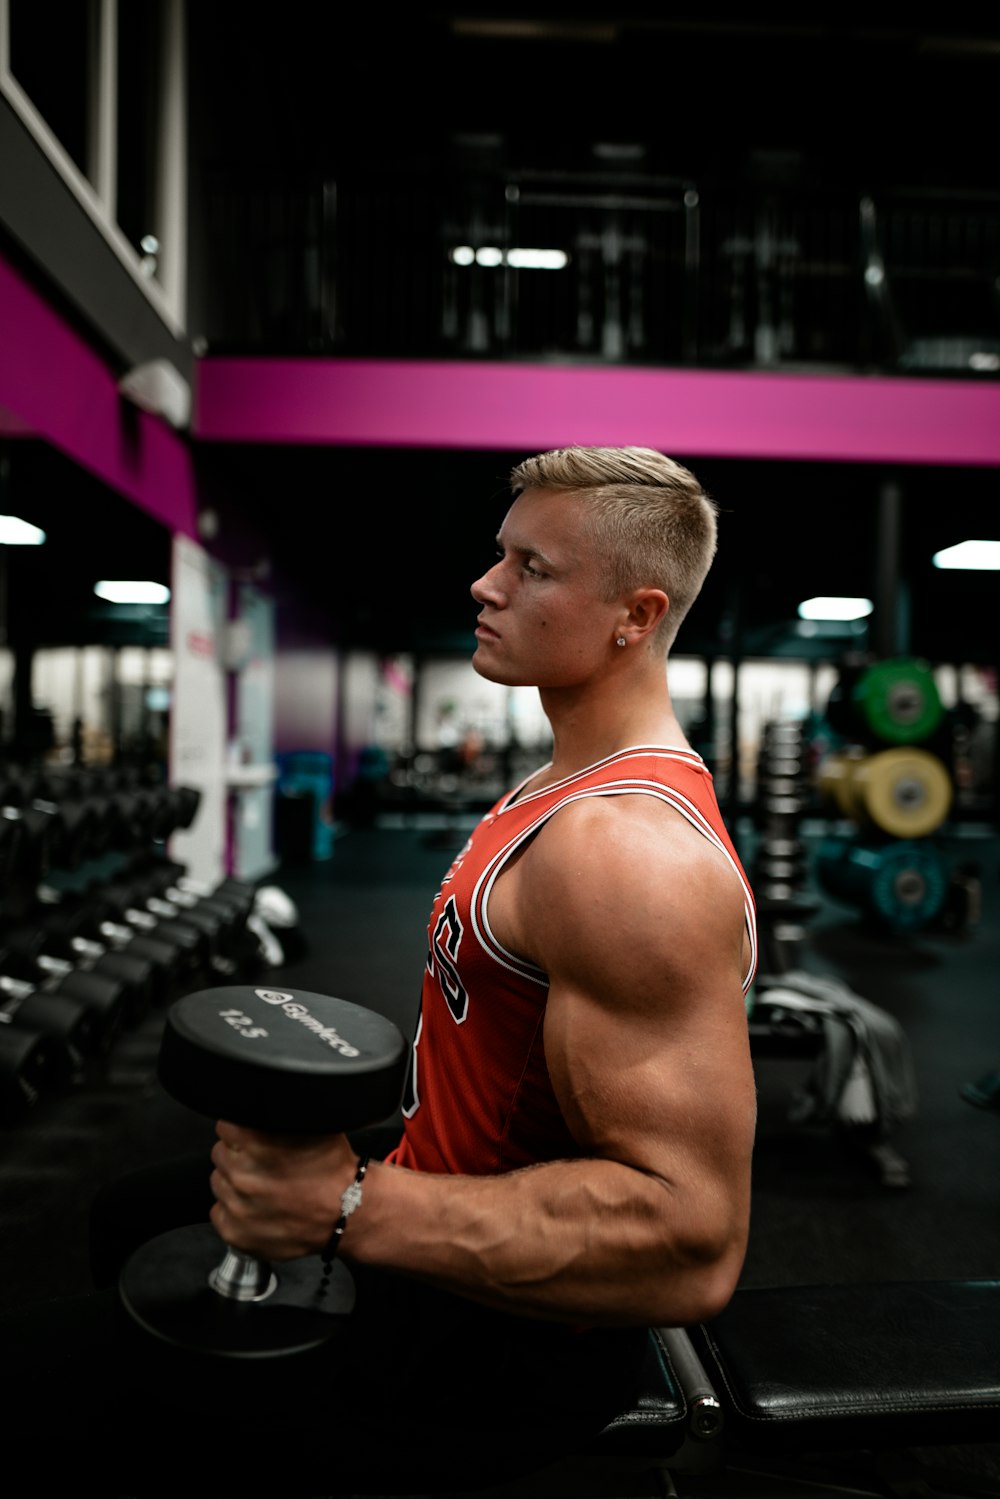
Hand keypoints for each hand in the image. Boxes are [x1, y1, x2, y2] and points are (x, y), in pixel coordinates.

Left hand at [209, 1119, 358, 1260]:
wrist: (348, 1213)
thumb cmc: (332, 1170)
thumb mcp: (312, 1125)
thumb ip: (279, 1114)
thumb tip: (257, 1103)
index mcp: (257, 1144)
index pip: (226, 1126)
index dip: (243, 1130)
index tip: (254, 1137)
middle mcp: (243, 1175)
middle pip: (221, 1153)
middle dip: (239, 1156)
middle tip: (264, 1163)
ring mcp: (237, 1207)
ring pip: (219, 1182)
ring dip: (236, 1182)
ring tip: (264, 1185)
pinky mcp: (235, 1232)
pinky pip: (219, 1212)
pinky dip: (235, 1209)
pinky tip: (259, 1206)